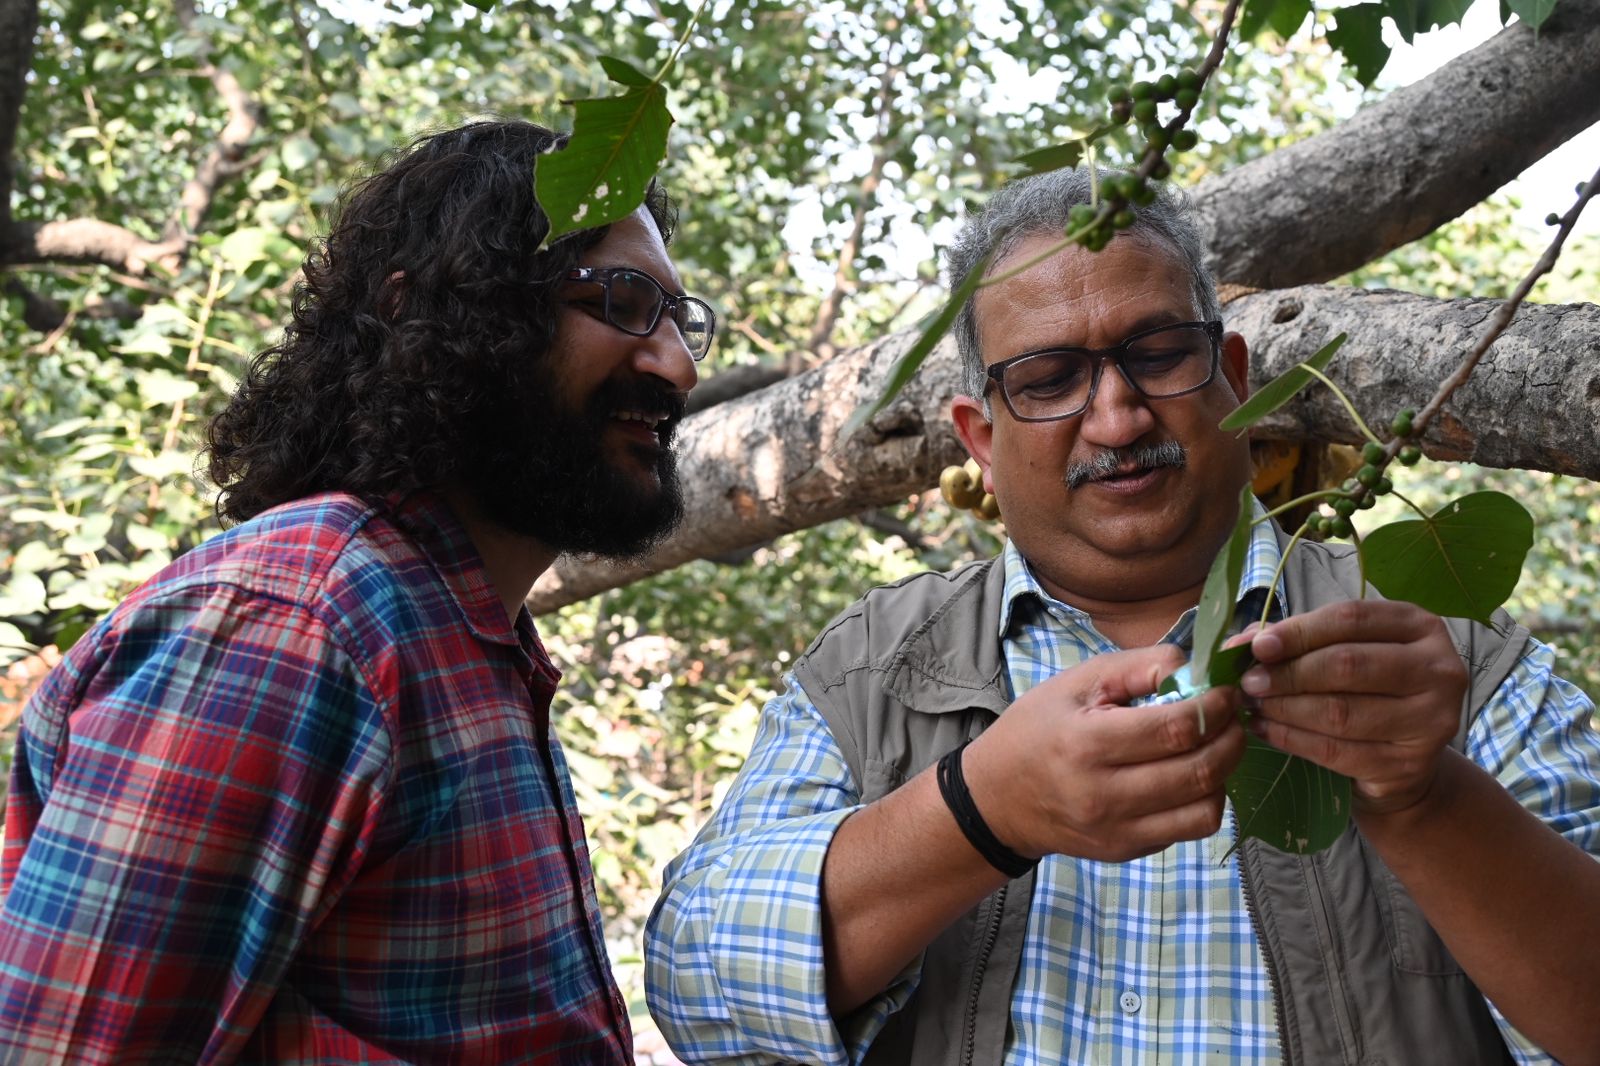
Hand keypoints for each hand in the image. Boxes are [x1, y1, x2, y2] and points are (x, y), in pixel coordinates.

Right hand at [962, 644, 1246, 863]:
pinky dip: (1204, 800)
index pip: (1174, 729)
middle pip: (1199, 771)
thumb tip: (1193, 667)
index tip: (1226, 691)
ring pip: (1205, 809)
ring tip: (1215, 745)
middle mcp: (1103, 795)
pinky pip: (1189, 830)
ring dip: (1224, 772)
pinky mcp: (1126, 851)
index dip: (1215, 707)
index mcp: (1086, 744)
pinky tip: (1190, 774)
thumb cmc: (1036, 730)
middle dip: (1230, 737)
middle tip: (1232, 716)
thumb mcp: (1075, 683)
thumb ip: (1137, 667)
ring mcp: (1117, 831)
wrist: (997, 799)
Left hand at [1241, 599, 1467, 816]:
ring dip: (1284, 708)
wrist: (1403, 759)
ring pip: (1339, 711)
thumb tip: (1240, 643)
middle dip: (1288, 673)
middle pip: (1347, 665)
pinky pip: (1336, 751)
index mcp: (1420, 627)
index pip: (1351, 619)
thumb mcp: (1342, 651)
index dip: (1299, 632)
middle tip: (1248, 682)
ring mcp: (1430, 720)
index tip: (1257, 646)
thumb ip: (1298, 641)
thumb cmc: (1367, 690)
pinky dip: (1292, 739)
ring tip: (1251, 705)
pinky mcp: (1409, 763)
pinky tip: (1265, 731)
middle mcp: (1437, 669)